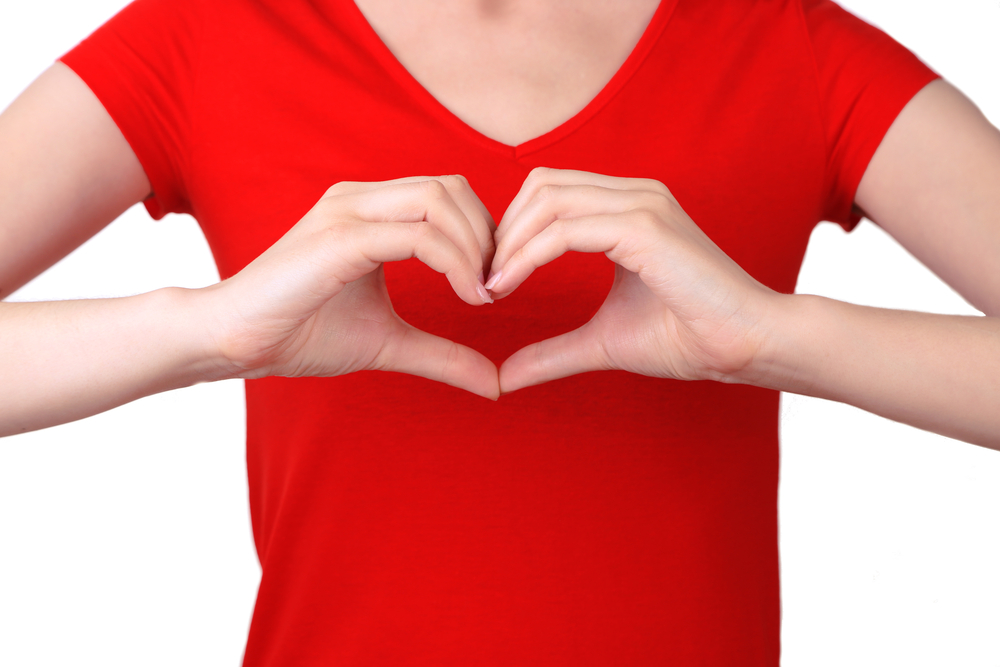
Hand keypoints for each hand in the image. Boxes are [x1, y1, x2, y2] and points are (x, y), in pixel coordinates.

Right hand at [202, 176, 500, 398]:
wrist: (234, 342)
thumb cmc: (301, 334)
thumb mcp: (390, 342)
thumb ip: (443, 355)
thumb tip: (496, 385)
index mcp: (370, 211)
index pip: (448, 194)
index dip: (482, 234)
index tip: (492, 285)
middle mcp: (360, 199)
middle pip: (451, 187)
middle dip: (486, 236)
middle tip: (494, 288)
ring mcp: (348, 212)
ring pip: (439, 201)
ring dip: (475, 247)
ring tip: (481, 294)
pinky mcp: (341, 238)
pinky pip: (418, 236)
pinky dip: (454, 263)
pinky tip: (467, 298)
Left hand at [486, 167, 778, 392]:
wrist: (744, 346)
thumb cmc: (686, 338)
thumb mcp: (602, 342)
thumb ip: (554, 351)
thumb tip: (506, 377)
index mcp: (627, 209)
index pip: (549, 194)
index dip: (512, 230)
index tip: (490, 278)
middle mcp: (634, 195)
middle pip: (541, 185)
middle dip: (503, 230)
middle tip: (482, 280)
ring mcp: (641, 204)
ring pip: (548, 200)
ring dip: (509, 243)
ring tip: (491, 286)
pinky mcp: (644, 227)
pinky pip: (565, 229)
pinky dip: (528, 255)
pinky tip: (509, 284)